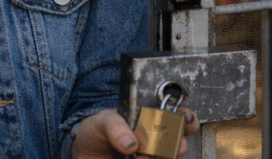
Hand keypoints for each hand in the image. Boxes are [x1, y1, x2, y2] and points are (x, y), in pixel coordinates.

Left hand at [70, 107, 198, 158]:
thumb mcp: (102, 121)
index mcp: (151, 119)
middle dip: (178, 144)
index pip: (178, 117)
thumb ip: (115, 127)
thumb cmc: (97, 132)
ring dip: (157, 157)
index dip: (187, 118)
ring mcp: (150, 157)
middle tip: (168, 146)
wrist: (84, 155)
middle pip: (179, 143)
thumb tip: (130, 143)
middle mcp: (156, 141)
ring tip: (138, 157)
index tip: (186, 120)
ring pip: (167, 158)